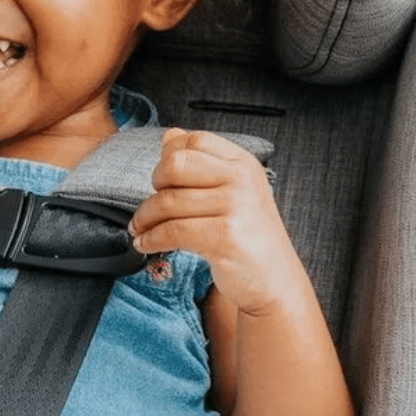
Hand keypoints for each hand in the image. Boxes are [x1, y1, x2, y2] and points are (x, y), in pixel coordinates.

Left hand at [131, 128, 306, 316]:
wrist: (275, 281)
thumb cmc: (248, 236)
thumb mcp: (232, 192)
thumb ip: (201, 164)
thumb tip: (168, 135)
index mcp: (244, 163)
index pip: (194, 141)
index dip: (168, 156)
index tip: (161, 180)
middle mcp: (242, 179)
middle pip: (176, 163)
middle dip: (155, 183)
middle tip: (152, 205)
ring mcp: (236, 206)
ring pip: (169, 201)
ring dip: (145, 218)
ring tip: (140, 229)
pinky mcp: (226, 237)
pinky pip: (172, 231)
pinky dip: (151, 238)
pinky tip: (145, 244)